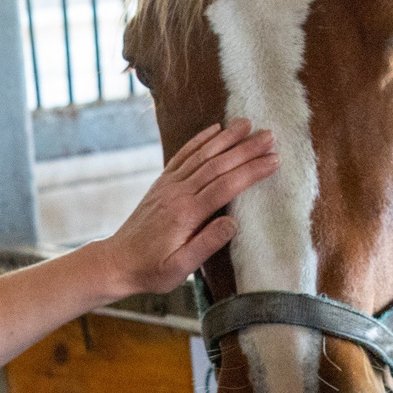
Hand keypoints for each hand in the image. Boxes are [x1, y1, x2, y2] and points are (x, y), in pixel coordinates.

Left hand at [99, 119, 279, 295]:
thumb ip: (205, 246)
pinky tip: (214, 129)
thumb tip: (232, 223)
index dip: (251, 171)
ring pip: (201, 155)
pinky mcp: (162, 184)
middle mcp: (177, 193)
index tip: (274, 160)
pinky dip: (199, 140)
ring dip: (226, 138)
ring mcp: (168, 185)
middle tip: (270, 135)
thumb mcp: (179, 269)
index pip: (225, 186)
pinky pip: (183, 155)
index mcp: (186, 214)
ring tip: (248, 123)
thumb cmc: (151, 270)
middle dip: (246, 148)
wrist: (117, 262)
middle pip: (217, 164)